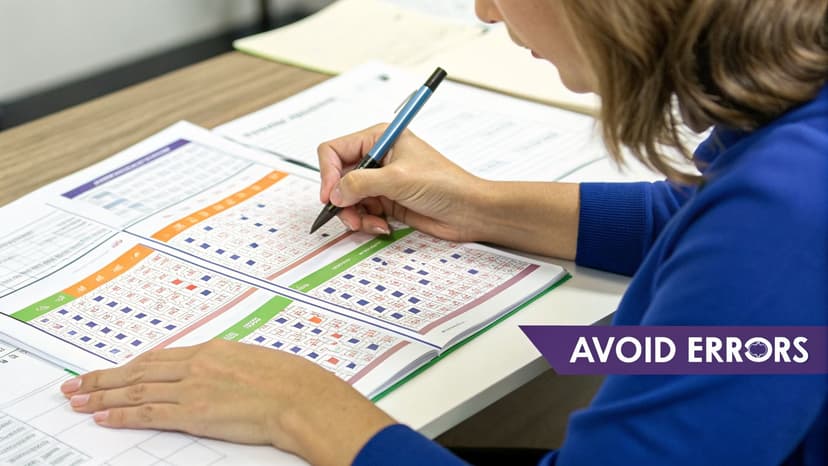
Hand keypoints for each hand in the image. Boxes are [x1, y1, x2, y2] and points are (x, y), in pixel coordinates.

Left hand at [60, 339, 394, 465]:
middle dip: (103, 379)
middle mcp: (197, 365)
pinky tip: (103, 417)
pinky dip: (122, 416)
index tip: (110, 371)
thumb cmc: (289, 380)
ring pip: (137, 391)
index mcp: (212, 350)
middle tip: (75, 384)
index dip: (128, 367)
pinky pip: (149, 414)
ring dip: (103, 396)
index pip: (158, 358)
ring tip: (79, 400)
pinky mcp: (195, 413)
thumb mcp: (254, 362)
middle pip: (138, 372)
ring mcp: (193, 389)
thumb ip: (228, 367)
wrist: (300, 396)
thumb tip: (219, 374)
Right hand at [317, 124, 490, 241]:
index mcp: (379, 138)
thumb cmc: (445, 184)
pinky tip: (382, 226)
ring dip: (354, 215)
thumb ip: (360, 183)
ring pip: (347, 199)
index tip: (330, 196)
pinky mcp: (386, 202)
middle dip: (342, 200)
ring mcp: (381, 181)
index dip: (328, 173)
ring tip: (369, 223)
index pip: (335, 150)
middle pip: (338, 178)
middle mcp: (377, 158)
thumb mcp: (398, 179)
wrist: (469, 211)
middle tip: (349, 215)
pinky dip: (366, 222)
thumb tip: (335, 192)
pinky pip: (362, 212)